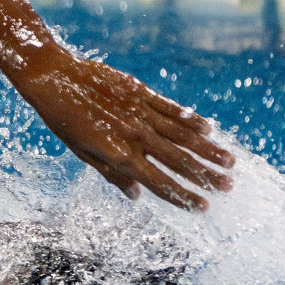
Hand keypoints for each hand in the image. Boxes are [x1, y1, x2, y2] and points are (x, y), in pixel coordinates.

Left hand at [16, 53, 233, 210]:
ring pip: (183, 135)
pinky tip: (209, 130)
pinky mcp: (142, 93)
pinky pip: (173, 109)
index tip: (203, 207)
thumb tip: (136, 196)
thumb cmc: (63, 118)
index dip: (182, 196)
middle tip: (228, 187)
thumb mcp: (81, 152)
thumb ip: (111, 174)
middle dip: (205, 176)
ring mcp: (141, 113)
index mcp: (119, 155)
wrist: (54, 77)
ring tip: (231, 162)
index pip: (158, 182)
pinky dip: (192, 120)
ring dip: (208, 150)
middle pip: (178, 161)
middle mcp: (135, 136)